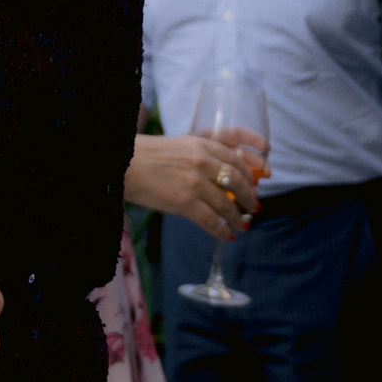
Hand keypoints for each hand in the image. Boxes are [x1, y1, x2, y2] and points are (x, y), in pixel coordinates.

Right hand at [122, 133, 261, 239]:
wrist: (123, 164)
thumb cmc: (146, 156)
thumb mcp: (179, 146)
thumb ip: (201, 156)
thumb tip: (221, 178)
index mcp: (201, 144)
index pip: (236, 159)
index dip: (250, 174)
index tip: (258, 182)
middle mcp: (203, 161)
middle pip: (237, 182)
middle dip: (249, 197)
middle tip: (254, 207)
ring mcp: (195, 182)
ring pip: (228, 204)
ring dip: (238, 218)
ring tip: (242, 225)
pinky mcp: (186, 202)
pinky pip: (212, 221)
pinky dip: (222, 231)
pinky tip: (227, 236)